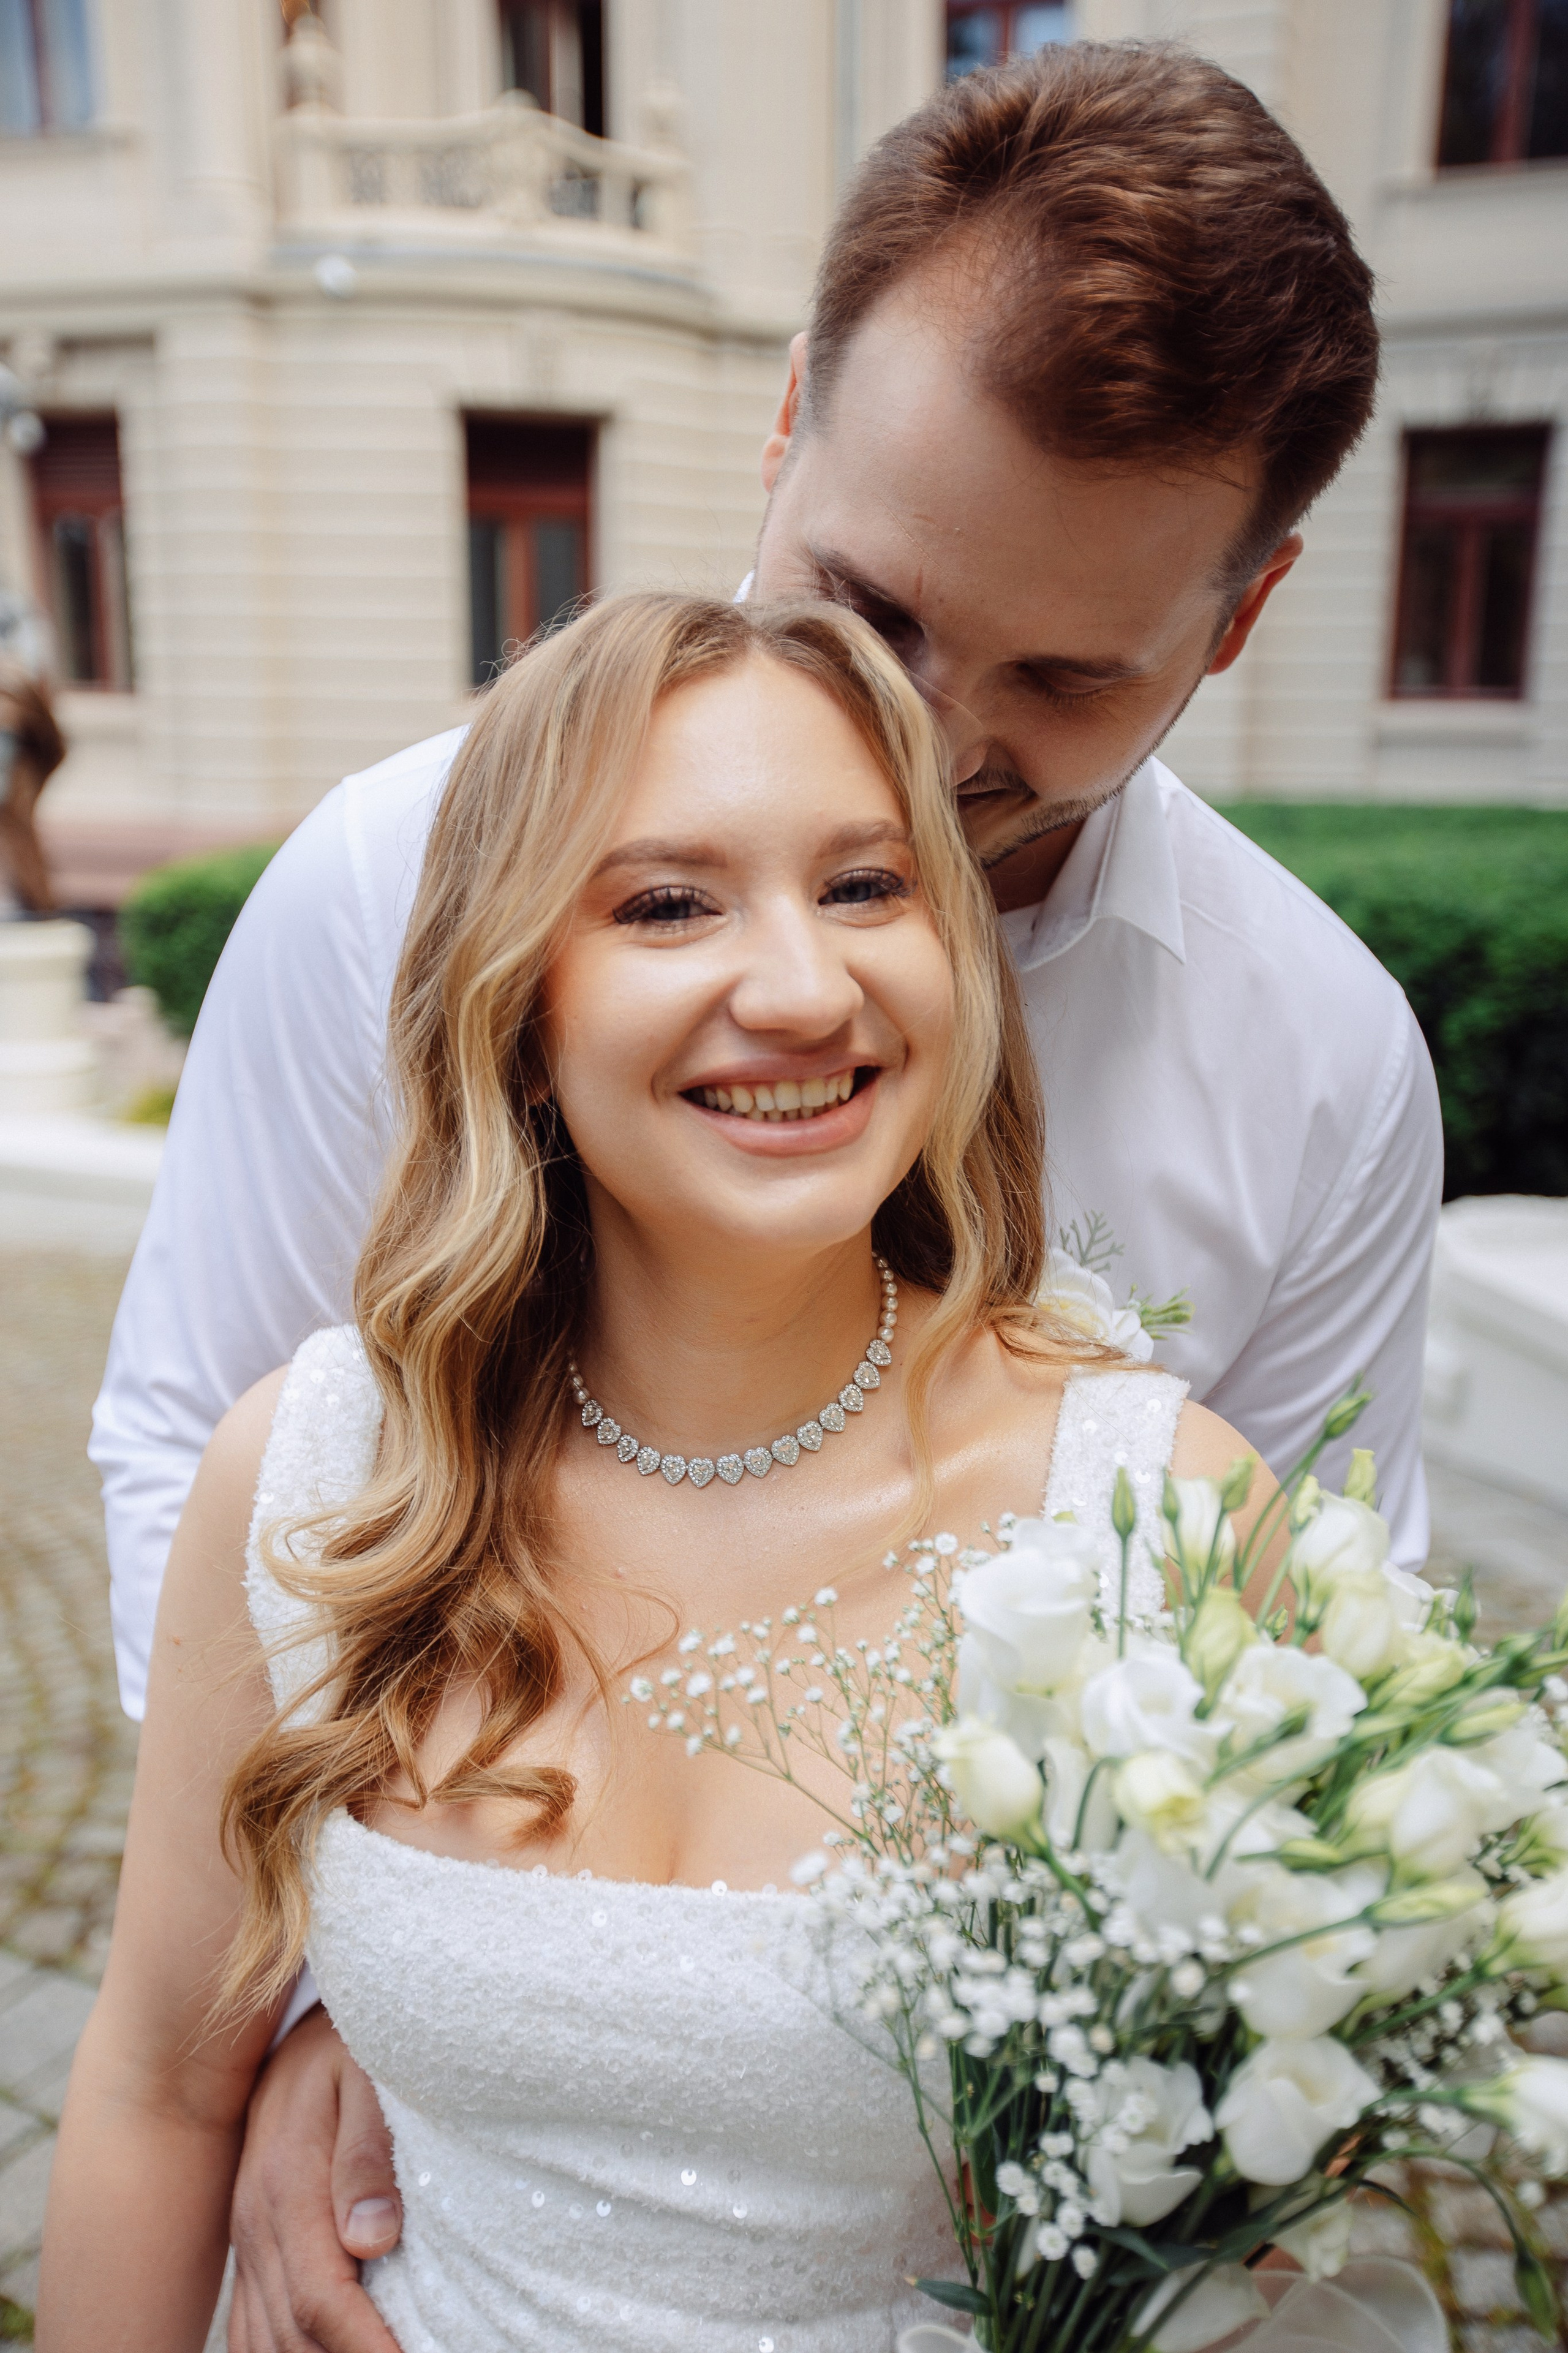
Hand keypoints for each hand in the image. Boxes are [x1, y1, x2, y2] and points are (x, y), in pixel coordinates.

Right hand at [228, 2004, 403, 2352]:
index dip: (369, 2349)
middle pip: (293, 2335)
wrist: (297, 2023)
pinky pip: (251, 2325)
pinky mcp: (251, 2242)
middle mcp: (256, 2223)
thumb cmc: (350, 2044)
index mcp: (288, 2188)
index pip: (323, 2300)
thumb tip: (373, 2239)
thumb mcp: (366, 2076)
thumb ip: (368, 2154)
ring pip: (265, 2340)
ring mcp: (248, 2237)